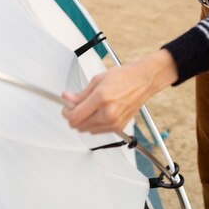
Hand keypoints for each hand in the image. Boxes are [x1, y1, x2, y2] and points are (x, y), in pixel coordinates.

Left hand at [61, 50, 177, 133]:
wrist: (142, 81)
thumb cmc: (123, 77)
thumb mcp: (97, 80)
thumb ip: (80, 94)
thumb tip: (66, 99)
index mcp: (101, 98)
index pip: (75, 117)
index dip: (66, 113)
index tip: (66, 108)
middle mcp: (108, 113)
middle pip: (79, 126)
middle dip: (73, 117)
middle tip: (74, 106)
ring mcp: (114, 122)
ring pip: (88, 130)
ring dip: (83, 121)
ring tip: (88, 107)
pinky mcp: (118, 127)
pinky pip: (98, 131)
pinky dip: (94, 124)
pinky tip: (97, 112)